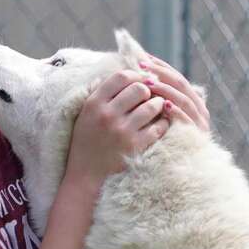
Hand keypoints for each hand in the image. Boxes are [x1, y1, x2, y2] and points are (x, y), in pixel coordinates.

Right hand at [65, 69, 168, 188]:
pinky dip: (162, 123)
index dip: (135, 75)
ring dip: (157, 105)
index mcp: (94, 103)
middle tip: (148, 96)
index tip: (140, 80)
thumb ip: (100, 93)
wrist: (86, 175)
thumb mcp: (85, 114)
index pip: (121, 76)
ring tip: (156, 108)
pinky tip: (160, 124)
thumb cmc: (87, 142)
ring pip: (151, 106)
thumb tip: (121, 73)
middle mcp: (108, 115)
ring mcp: (122, 131)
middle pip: (139, 88)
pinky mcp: (135, 146)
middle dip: (147, 90)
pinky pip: (158, 127)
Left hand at [137, 54, 210, 132]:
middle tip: (142, 66)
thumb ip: (162, 98)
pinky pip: (186, 119)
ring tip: (148, 83)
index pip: (178, 78)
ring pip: (183, 99)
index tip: (143, 59)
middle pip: (181, 84)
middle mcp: (199, 109)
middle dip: (161, 73)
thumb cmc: (168, 138)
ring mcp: (199, 122)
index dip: (161, 66)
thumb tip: (145, 76)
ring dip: (165, 90)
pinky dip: (176, 111)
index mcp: (194, 101)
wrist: (184, 167)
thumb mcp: (166, 116)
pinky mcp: (196, 134)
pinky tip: (164, 105)